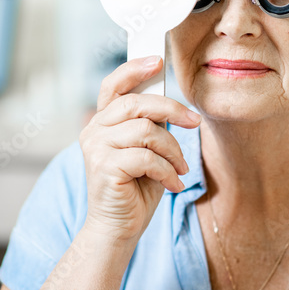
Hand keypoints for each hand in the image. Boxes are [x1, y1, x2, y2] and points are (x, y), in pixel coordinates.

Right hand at [79, 56, 201, 242]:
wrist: (118, 229)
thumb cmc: (136, 189)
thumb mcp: (147, 150)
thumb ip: (150, 126)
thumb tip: (174, 107)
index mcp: (102, 122)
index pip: (113, 85)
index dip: (134, 69)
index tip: (158, 61)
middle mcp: (94, 130)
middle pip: (137, 104)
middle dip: (172, 110)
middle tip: (194, 122)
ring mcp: (96, 148)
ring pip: (146, 131)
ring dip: (173, 150)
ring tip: (180, 168)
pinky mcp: (104, 167)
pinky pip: (146, 158)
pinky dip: (167, 171)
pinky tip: (172, 183)